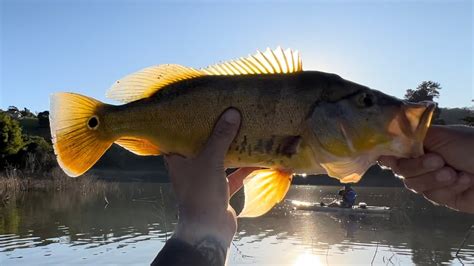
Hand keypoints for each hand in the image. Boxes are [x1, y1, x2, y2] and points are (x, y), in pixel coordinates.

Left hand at [165, 108, 256, 251]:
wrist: (208, 229)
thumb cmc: (201, 192)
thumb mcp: (211, 159)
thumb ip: (221, 137)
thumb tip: (232, 113)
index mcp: (178, 159)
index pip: (178, 135)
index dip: (186, 122)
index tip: (197, 108)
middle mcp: (190, 168)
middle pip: (202, 145)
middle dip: (215, 133)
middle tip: (226, 114)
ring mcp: (205, 180)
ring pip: (219, 159)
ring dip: (232, 149)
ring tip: (244, 131)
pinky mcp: (219, 190)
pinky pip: (233, 175)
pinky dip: (244, 168)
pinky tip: (258, 158)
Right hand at [379, 125, 473, 212]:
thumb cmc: (472, 146)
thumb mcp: (440, 135)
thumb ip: (411, 137)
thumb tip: (384, 139)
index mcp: (421, 144)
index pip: (394, 150)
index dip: (387, 155)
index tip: (387, 157)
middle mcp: (423, 162)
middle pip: (400, 170)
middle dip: (419, 167)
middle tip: (440, 161)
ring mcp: (432, 180)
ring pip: (413, 185)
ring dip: (435, 178)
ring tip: (455, 173)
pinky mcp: (443, 197)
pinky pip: (432, 195)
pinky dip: (449, 188)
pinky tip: (465, 180)